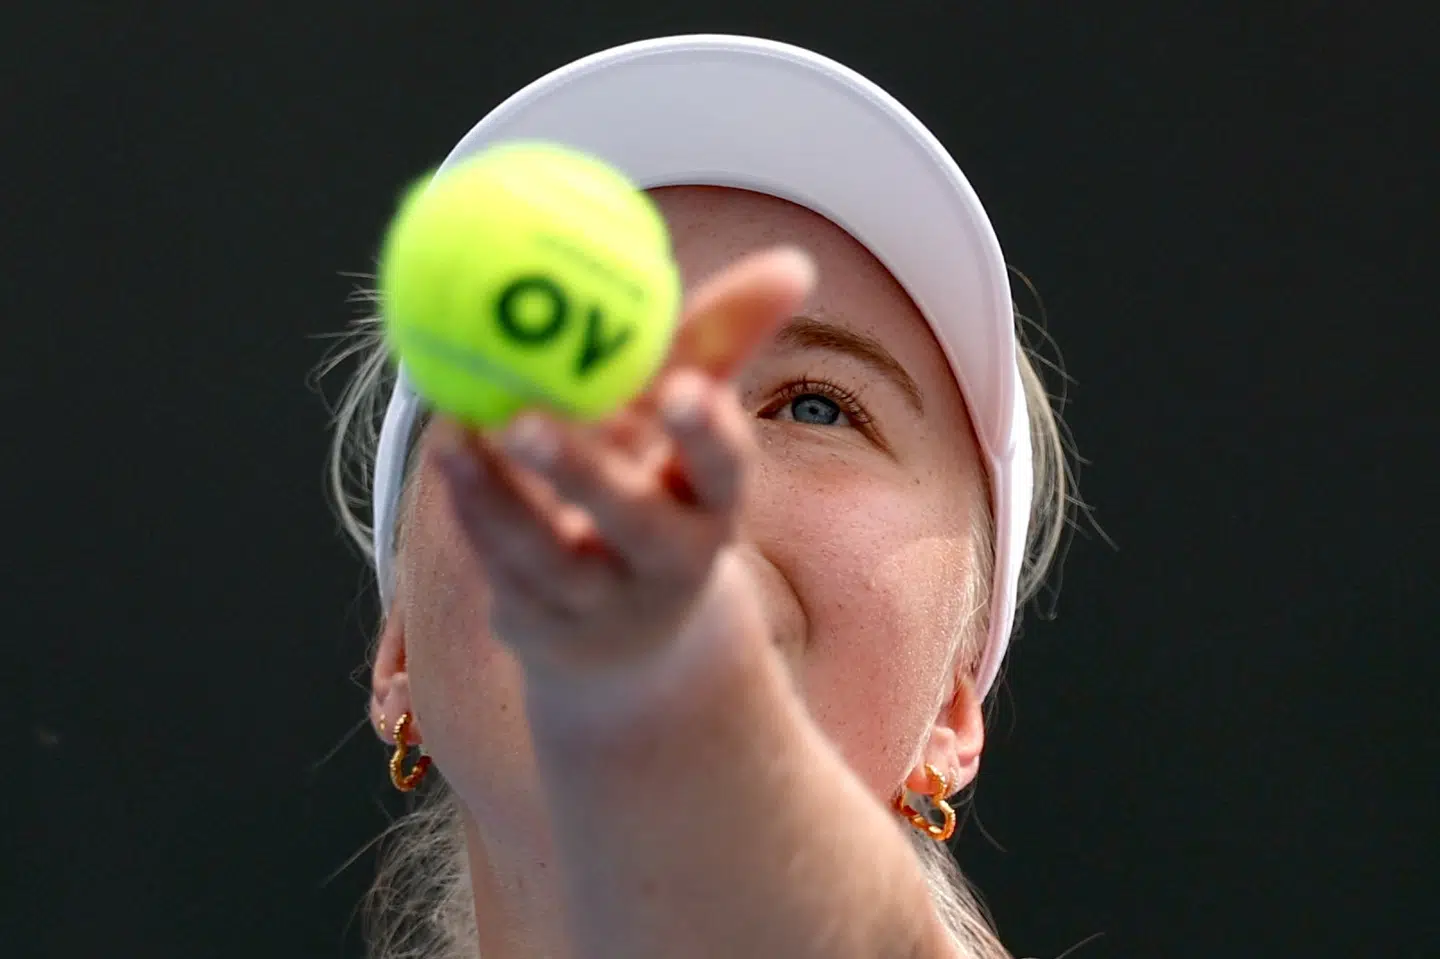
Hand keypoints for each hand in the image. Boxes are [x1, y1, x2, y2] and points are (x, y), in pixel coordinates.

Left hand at [430, 248, 815, 685]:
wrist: (629, 630)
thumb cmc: (661, 484)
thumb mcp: (688, 420)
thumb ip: (724, 340)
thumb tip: (793, 263)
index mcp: (714, 506)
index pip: (724, 472)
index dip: (706, 435)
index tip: (680, 388)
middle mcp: (667, 563)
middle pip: (632, 523)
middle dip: (583, 476)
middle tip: (525, 421)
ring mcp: (601, 603)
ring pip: (548, 556)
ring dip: (497, 497)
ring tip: (454, 433)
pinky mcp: (542, 627)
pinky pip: (501, 570)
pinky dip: (472, 513)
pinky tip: (445, 455)